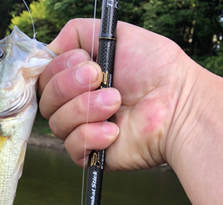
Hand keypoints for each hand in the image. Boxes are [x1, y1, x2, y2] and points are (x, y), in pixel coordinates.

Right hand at [39, 19, 201, 171]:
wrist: (177, 105)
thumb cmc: (156, 69)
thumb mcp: (116, 34)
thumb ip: (78, 32)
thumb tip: (50, 48)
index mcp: (80, 77)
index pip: (44, 76)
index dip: (58, 68)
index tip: (86, 61)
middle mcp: (78, 103)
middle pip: (46, 100)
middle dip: (71, 86)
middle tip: (102, 80)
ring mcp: (84, 129)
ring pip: (56, 124)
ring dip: (86, 110)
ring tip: (117, 104)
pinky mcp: (93, 154)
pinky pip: (73, 147)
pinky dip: (92, 136)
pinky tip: (115, 131)